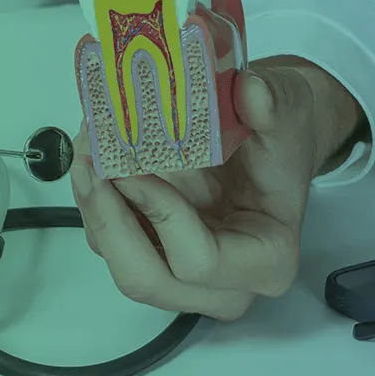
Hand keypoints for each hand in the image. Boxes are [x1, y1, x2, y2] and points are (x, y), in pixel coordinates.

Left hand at [69, 56, 365, 320]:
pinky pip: (112, 243)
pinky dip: (96, 202)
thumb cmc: (283, 137)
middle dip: (109, 223)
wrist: (274, 141)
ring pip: (120, 263)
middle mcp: (224, 283)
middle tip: (93, 164)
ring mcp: (185, 275)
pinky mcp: (155, 253)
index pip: (200, 261)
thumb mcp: (287, 110)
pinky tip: (93, 158)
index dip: (160, 216)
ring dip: (95, 209)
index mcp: (266, 259)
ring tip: (87, 150)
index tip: (135, 170)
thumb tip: (250, 91)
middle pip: (147, 280)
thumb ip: (272, 103)